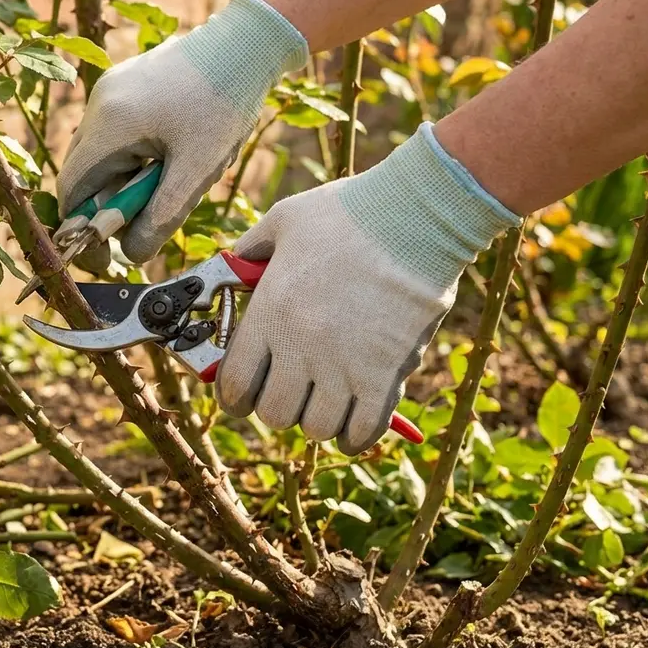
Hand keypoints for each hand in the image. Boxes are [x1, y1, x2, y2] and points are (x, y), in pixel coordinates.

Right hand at [57, 0, 307, 263]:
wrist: (247, 41)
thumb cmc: (224, 103)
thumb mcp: (196, 171)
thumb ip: (161, 217)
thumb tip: (130, 256)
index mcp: (110, 125)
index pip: (71, 191)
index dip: (81, 230)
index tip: (104, 257)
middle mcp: (99, 104)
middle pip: (82, 174)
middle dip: (107, 207)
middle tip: (144, 224)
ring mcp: (109, 90)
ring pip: (99, 155)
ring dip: (123, 181)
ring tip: (167, 182)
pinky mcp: (123, 84)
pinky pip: (114, 134)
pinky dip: (132, 157)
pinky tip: (169, 154)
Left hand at [216, 123, 521, 454]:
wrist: (415, 213)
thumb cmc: (346, 212)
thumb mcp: (282, 222)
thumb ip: (250, 250)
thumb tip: (232, 265)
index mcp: (268, 313)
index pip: (234, 385)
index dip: (233, 398)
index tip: (241, 396)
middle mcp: (300, 347)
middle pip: (274, 414)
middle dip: (277, 407)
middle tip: (290, 391)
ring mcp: (344, 365)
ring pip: (317, 428)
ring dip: (318, 420)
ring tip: (326, 400)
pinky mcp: (386, 374)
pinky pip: (364, 430)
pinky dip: (356, 435)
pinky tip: (354, 420)